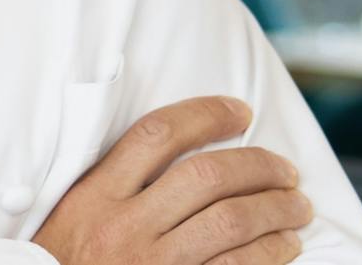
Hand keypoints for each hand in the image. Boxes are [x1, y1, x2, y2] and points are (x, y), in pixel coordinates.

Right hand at [31, 95, 313, 263]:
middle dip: (257, 166)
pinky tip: (286, 247)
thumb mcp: (73, 213)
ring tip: (296, 205)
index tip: (239, 112)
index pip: (158, 134)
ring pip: (229, 224)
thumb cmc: (65, 262)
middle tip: (285, 169)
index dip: (206, 115)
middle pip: (205, 177)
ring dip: (274, 211)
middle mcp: (125, 226)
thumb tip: (172, 148)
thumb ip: (111, 182)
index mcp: (96, 194)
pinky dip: (270, 256)